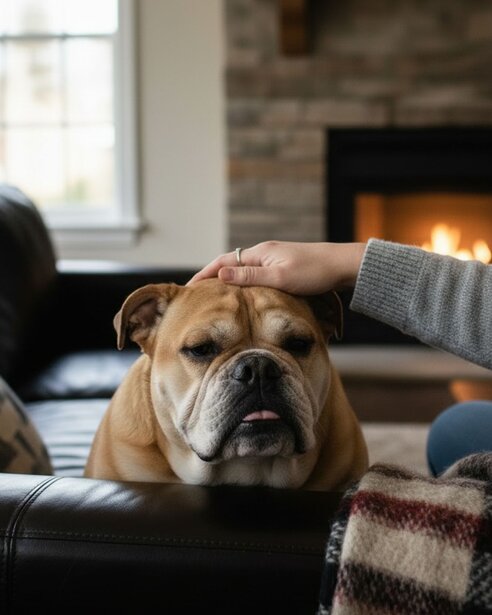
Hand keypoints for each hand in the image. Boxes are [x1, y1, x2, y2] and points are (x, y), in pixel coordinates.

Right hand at [187, 241, 365, 294]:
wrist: (344, 265)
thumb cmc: (315, 272)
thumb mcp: (281, 277)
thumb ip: (250, 276)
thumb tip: (221, 274)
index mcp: (260, 253)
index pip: (223, 262)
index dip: (204, 275)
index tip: (188, 288)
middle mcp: (264, 253)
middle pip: (230, 265)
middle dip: (212, 278)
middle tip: (195, 295)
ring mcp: (274, 260)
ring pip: (243, 271)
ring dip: (227, 281)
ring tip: (214, 298)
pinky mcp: (283, 268)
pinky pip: (255, 276)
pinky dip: (243, 284)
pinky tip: (243, 296)